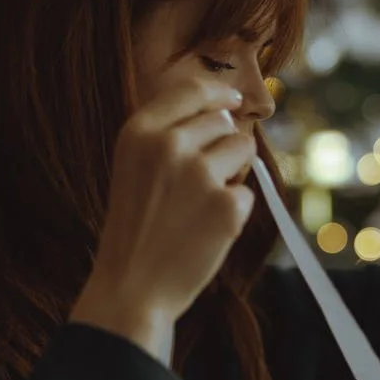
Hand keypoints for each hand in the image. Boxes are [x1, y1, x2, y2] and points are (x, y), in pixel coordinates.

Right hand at [71, 74, 255, 356]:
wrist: (132, 288)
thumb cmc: (135, 229)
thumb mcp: (133, 168)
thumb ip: (167, 135)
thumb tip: (224, 111)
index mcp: (139, 132)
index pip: (192, 91)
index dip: (219, 94)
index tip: (233, 100)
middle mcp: (169, 146)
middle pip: (223, 121)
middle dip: (223, 144)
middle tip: (201, 181)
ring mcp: (200, 175)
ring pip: (243, 149)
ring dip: (234, 172)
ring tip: (202, 204)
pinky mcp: (226, 206)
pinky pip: (247, 193)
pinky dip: (234, 212)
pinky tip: (206, 231)